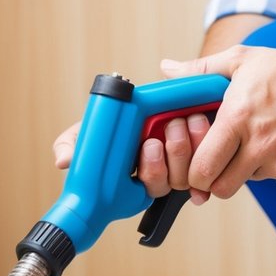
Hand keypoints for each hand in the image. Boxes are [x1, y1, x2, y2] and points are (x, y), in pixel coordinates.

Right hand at [51, 113, 213, 203]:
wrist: (170, 90)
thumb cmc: (124, 116)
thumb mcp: (93, 126)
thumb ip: (75, 142)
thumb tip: (63, 161)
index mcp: (139, 172)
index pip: (147, 185)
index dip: (152, 169)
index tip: (149, 145)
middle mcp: (162, 173)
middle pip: (173, 178)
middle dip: (172, 154)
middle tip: (170, 125)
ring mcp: (183, 164)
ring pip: (193, 167)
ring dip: (190, 143)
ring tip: (186, 119)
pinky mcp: (205, 153)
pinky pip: (212, 157)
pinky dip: (207, 139)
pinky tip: (201, 121)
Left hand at [160, 44, 275, 200]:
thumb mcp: (241, 61)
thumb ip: (199, 70)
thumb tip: (167, 69)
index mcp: (237, 119)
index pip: (202, 168)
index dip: (195, 172)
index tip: (198, 163)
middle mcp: (259, 144)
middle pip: (221, 188)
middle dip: (215, 180)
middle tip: (220, 162)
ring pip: (248, 182)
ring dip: (246, 169)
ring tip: (257, 141)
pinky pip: (275, 177)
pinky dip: (273, 165)